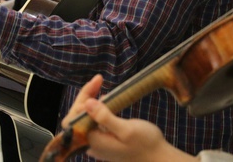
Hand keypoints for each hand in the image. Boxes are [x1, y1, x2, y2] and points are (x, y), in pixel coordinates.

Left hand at [63, 75, 195, 161]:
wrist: (159, 158)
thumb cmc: (146, 145)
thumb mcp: (127, 130)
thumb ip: (105, 117)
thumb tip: (87, 103)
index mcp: (94, 142)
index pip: (73, 119)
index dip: (81, 100)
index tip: (95, 84)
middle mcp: (93, 143)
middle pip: (79, 117)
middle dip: (86, 96)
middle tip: (99, 79)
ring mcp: (100, 142)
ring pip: (88, 117)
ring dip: (92, 100)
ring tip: (100, 84)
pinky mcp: (107, 139)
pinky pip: (97, 121)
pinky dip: (99, 108)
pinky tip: (106, 99)